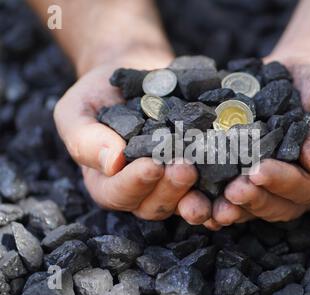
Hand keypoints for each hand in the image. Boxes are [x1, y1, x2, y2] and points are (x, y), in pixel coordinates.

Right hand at [54, 52, 211, 222]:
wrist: (134, 74)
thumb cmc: (99, 94)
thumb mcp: (76, 111)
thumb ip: (84, 139)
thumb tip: (112, 164)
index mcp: (108, 183)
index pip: (118, 194)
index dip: (135, 183)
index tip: (151, 165)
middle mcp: (142, 190)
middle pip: (155, 205)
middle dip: (171, 189)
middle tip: (184, 166)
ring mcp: (171, 183)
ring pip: (184, 202)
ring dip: (196, 195)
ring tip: (206, 173)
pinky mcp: (197, 170)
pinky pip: (209, 187)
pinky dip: (220, 189)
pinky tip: (232, 178)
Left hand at [210, 54, 309, 226]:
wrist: (296, 74)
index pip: (308, 187)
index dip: (283, 182)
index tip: (259, 171)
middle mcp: (301, 189)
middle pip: (277, 205)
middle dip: (252, 200)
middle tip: (231, 192)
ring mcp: (272, 186)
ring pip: (251, 208)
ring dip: (229, 209)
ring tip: (207, 207)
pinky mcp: (246, 177)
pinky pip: (230, 195)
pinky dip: (212, 200)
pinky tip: (193, 198)